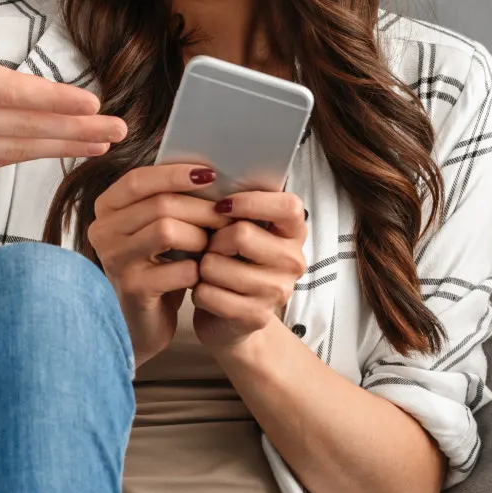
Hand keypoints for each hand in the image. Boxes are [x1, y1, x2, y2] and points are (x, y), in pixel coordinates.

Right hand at [0, 0, 125, 180]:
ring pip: (11, 148)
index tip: (90, 102)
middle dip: (73, 128)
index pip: (5, 91)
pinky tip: (50, 152)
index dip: (51, 100)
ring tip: (99, 144)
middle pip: (20, 126)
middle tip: (116, 128)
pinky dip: (23, 157)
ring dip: (58, 146)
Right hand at [86, 162, 224, 360]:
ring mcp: (115, 261)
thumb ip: (170, 200)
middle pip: (160, 205)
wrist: (143, 322)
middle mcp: (102, 232)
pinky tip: (201, 275)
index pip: (138, 180)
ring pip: (168, 231)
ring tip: (212, 246)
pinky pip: (179, 269)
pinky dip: (198, 270)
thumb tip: (210, 174)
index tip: (211, 174)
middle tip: (226, 217)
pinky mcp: (133, 289)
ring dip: (200, 237)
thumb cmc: (156, 268)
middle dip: (201, 209)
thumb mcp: (156, 228)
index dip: (175, 174)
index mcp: (106, 209)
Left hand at [190, 188, 306, 359]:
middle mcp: (293, 261)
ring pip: (218, 265)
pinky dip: (198, 291)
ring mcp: (278, 292)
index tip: (222, 206)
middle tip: (210, 247)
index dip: (250, 202)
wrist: (232, 317)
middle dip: (213, 239)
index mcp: (294, 232)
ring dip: (202, 267)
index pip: (287, 205)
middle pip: (241, 234)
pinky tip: (205, 292)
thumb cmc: (232, 261)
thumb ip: (235, 205)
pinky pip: (209, 294)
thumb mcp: (240, 229)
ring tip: (207, 271)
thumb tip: (207, 175)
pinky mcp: (255, 317)